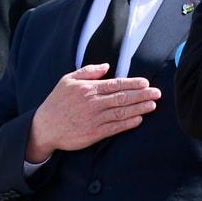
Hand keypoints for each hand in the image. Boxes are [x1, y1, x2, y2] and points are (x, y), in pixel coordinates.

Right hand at [25, 64, 159, 162]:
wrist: (44, 128)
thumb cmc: (56, 102)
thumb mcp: (68, 80)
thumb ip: (88, 71)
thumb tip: (107, 66)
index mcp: (88, 89)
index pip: (116, 84)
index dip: (133, 84)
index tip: (146, 83)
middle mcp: (93, 103)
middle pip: (122, 98)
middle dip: (142, 95)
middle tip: (157, 93)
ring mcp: (94, 119)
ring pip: (121, 112)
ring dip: (139, 108)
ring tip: (152, 105)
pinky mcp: (94, 134)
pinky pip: (115, 128)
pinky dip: (128, 124)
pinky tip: (139, 120)